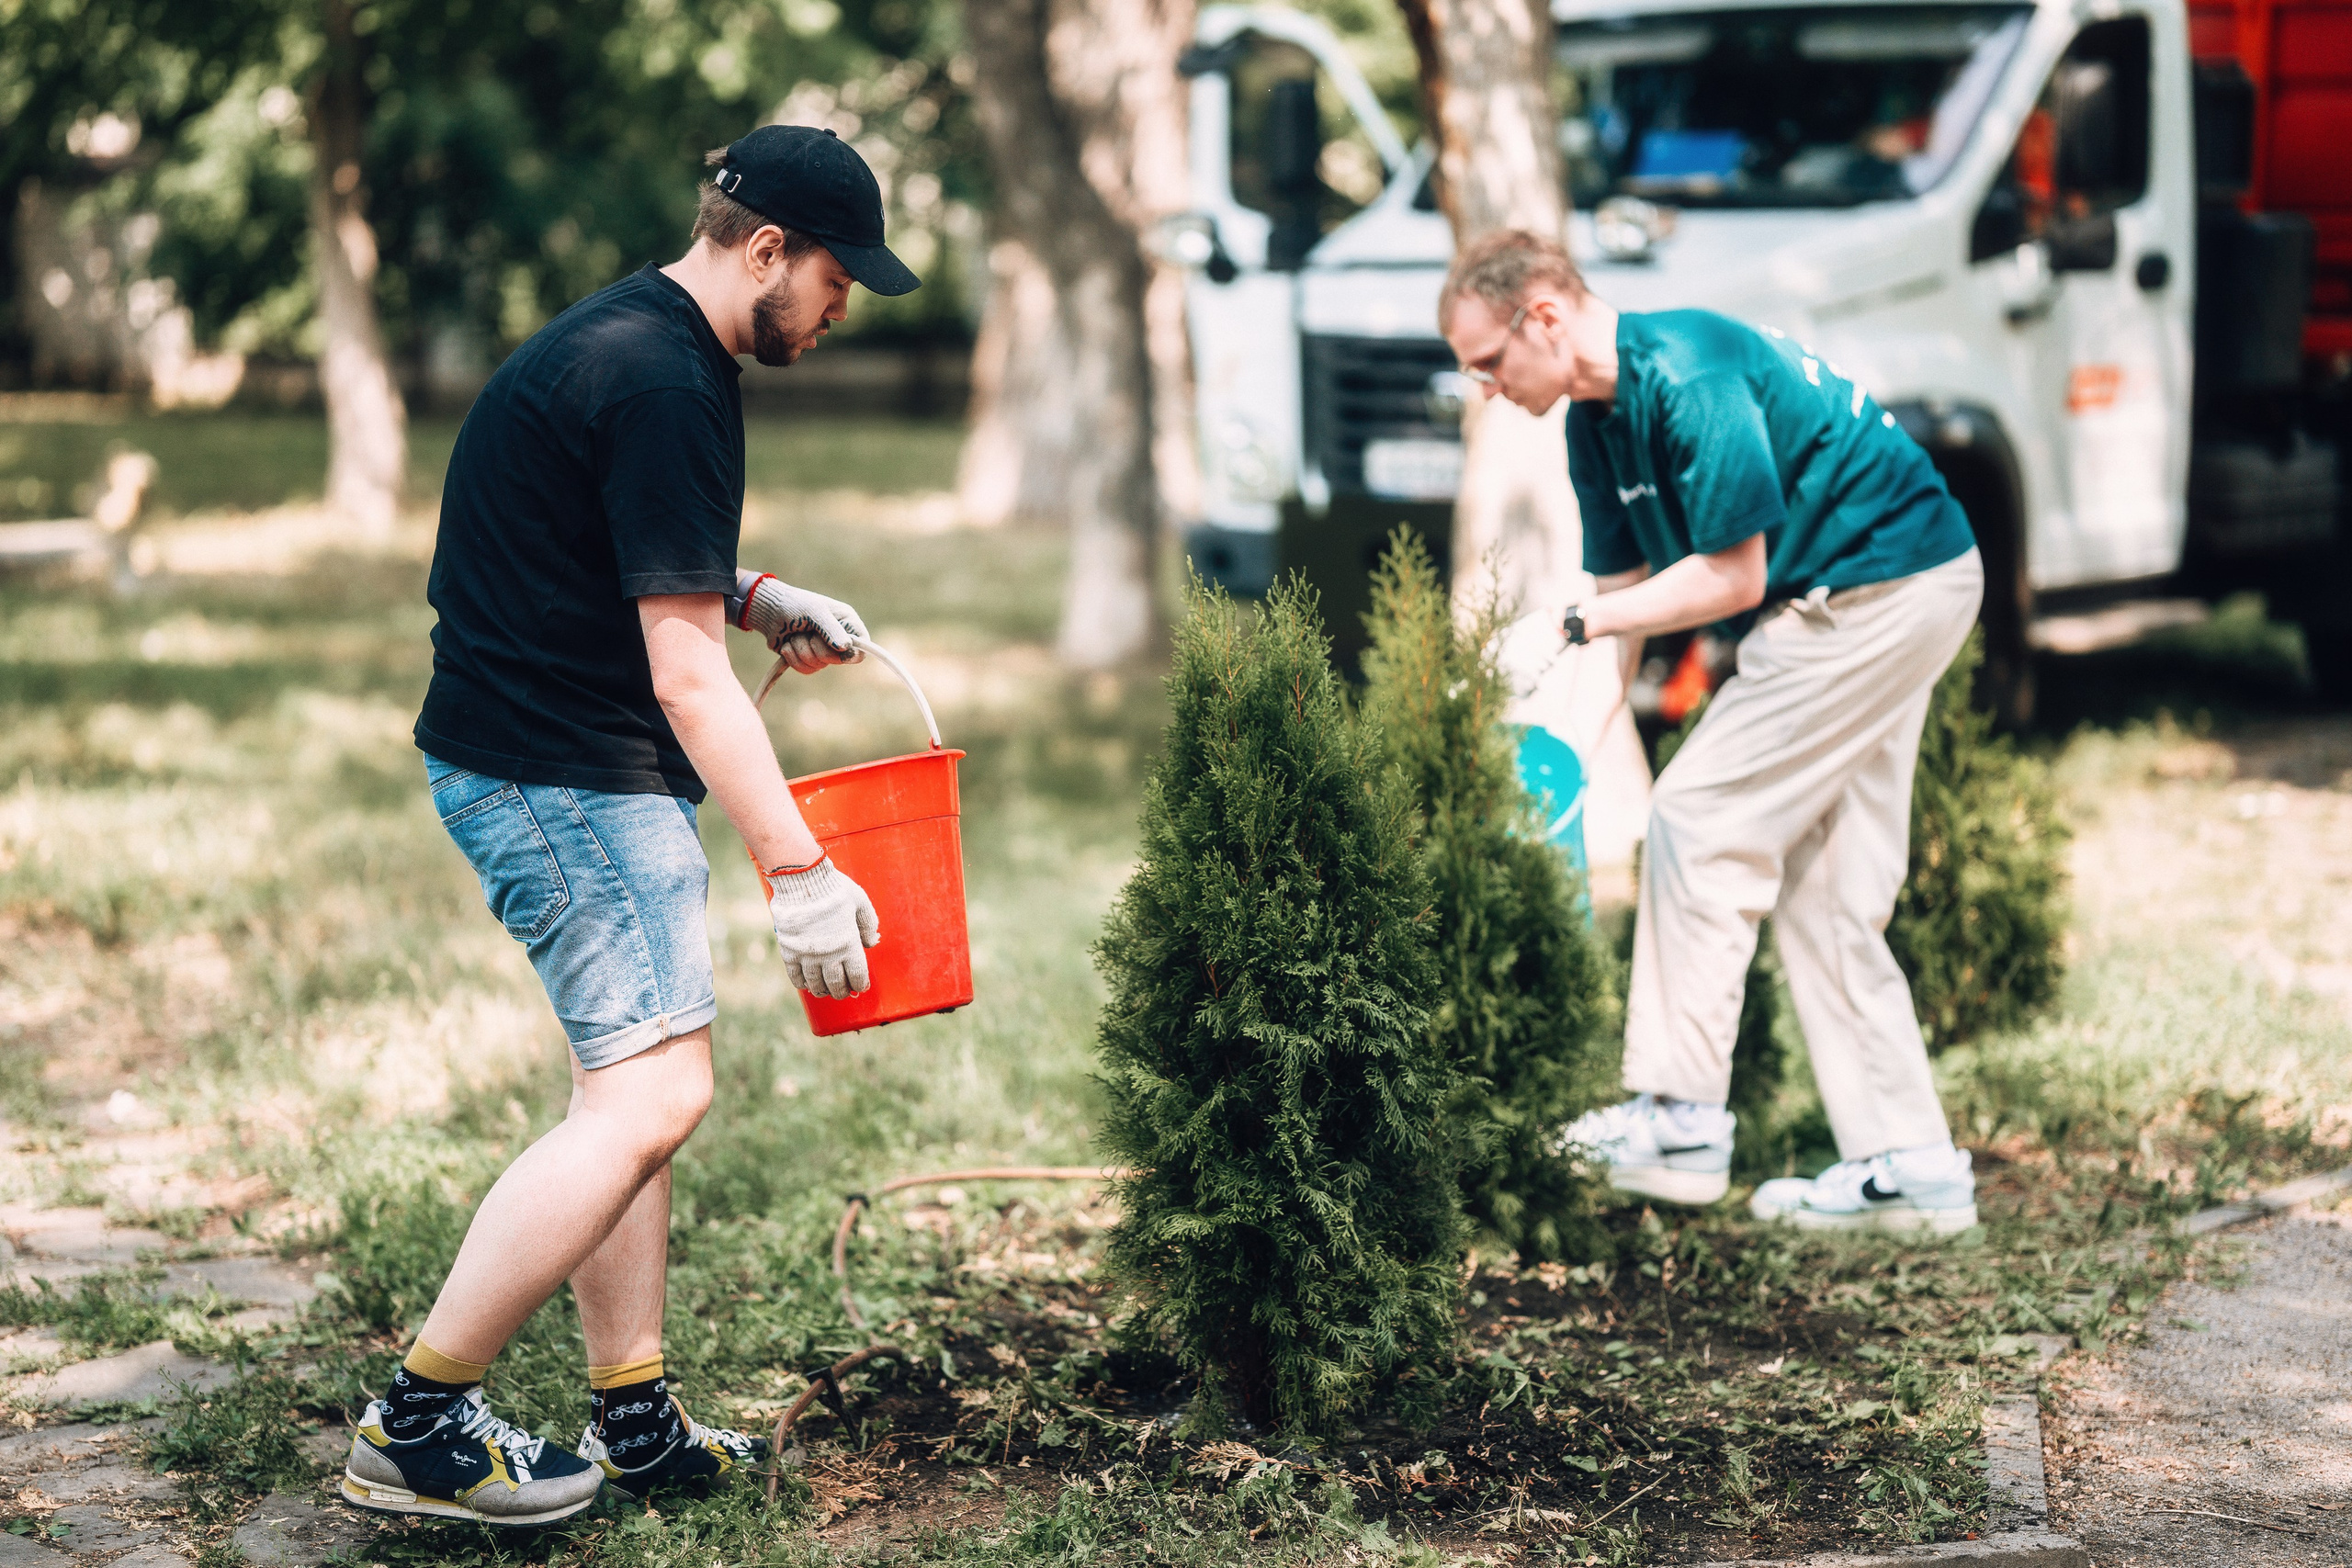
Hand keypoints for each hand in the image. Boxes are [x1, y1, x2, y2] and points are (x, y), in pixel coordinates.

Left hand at [731, 571, 868, 674]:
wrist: (769, 611)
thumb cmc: (794, 604)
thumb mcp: (814, 611)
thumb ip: (831, 629)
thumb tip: (846, 648)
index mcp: (846, 622)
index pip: (863, 646)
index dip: (852, 653)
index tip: (839, 650)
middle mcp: (838, 637)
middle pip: (838, 659)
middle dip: (816, 647)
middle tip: (807, 632)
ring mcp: (823, 650)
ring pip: (818, 665)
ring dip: (801, 650)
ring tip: (795, 634)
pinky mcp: (808, 658)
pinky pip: (806, 669)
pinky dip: (793, 658)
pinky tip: (788, 644)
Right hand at [765, 855, 881, 997]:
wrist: (802, 880)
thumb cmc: (834, 888)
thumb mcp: (860, 901)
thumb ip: (868, 923)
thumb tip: (873, 942)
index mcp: (849, 943)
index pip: (857, 974)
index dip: (860, 984)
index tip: (860, 986)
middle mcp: (829, 954)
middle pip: (836, 984)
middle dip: (842, 991)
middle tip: (843, 992)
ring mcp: (807, 954)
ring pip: (816, 983)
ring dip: (822, 990)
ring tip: (825, 992)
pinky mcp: (789, 950)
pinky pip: (795, 975)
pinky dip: (801, 983)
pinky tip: (806, 985)